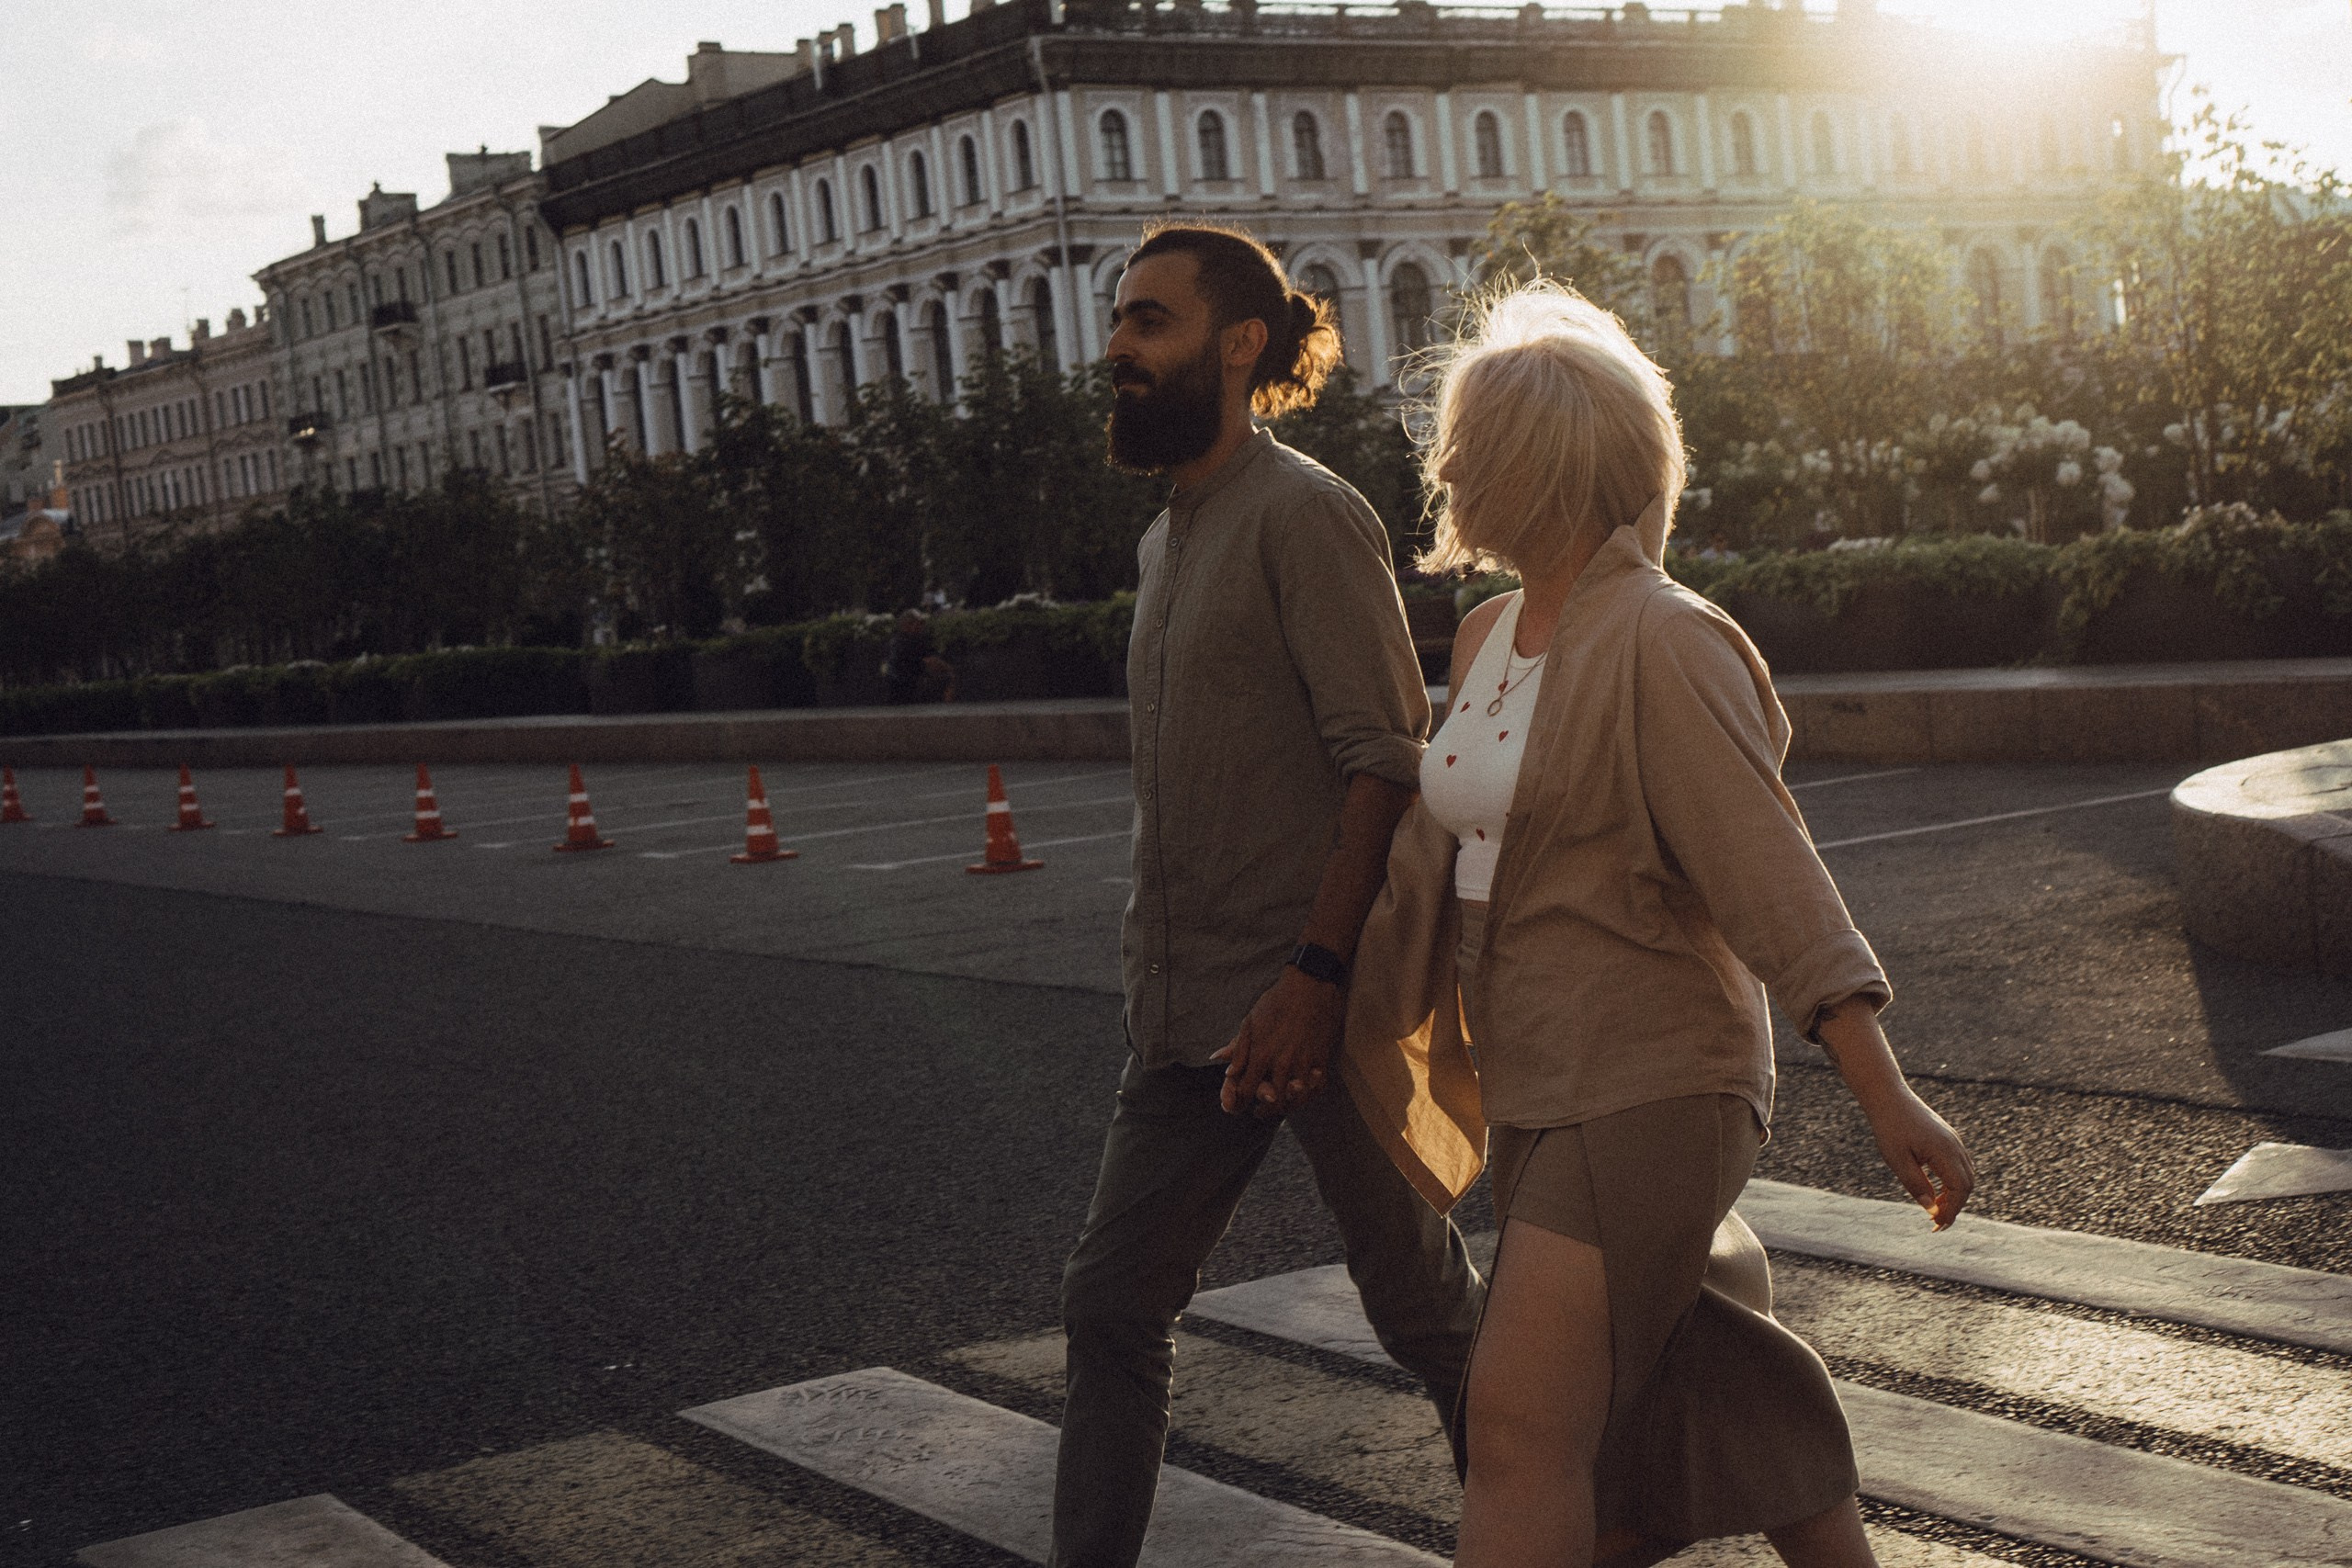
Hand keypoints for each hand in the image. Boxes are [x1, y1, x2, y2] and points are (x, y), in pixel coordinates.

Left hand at [1208, 966, 1340, 1117]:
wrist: (1310, 985)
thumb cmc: (1276, 1001)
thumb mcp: (1251, 1020)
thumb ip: (1237, 1047)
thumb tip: (1219, 1061)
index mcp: (1260, 1052)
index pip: (1246, 1089)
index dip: (1240, 1102)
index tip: (1238, 1105)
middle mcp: (1281, 1061)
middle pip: (1271, 1100)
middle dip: (1264, 1110)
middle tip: (1260, 1112)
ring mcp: (1303, 1062)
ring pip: (1294, 1099)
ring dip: (1286, 1106)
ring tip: (1280, 1106)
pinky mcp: (1321, 1059)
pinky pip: (1315, 1089)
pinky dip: (1307, 1096)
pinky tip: (1300, 1095)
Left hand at [1862, 1090, 1975, 1229]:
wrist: (1888, 1097)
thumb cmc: (1889, 1127)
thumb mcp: (1896, 1160)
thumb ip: (1915, 1185)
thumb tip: (1931, 1210)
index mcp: (1945, 1151)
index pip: (1960, 1189)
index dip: (1951, 1209)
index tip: (1936, 1224)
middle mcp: (1955, 1146)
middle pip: (1966, 1184)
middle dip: (1955, 1206)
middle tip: (1936, 1223)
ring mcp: (1953, 1141)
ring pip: (1964, 1175)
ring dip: (1954, 1195)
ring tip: (1935, 1210)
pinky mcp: (1947, 1138)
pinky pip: (1957, 1166)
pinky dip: (1951, 1183)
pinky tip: (1936, 1192)